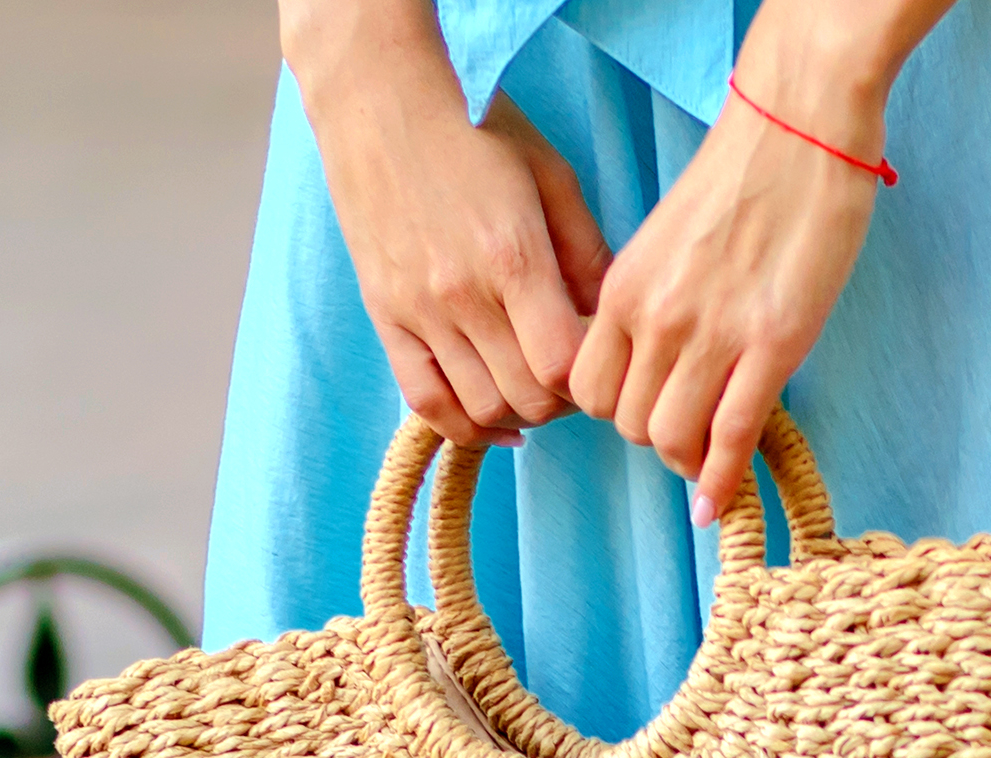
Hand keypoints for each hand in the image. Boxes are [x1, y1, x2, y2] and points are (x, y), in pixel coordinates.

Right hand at [292, 4, 609, 446]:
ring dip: (520, 412)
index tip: (604, 358)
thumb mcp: (552, 176)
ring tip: (537, 385)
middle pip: (528, 398)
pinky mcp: (385, 315)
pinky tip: (498, 420)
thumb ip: (588, 256)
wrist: (379, 99)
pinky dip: (465, 426)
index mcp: (512, 259)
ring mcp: (417, 311)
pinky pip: (424, 402)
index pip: (563, 367)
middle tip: (577, 374)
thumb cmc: (475, 127)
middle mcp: (461, 296)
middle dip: (565, 400)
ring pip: (480, 408)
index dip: (593, 378)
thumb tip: (611, 322)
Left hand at [566, 36, 891, 511]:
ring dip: (688, 460)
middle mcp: (656, 317)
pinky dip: (724, 479)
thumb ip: (649, 300)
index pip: (588, 388)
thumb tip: (652, 359)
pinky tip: (723, 499)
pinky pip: (733, 437)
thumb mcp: (666, 240)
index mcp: (624, 287)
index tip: (644, 407)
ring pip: (672, 440)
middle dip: (654, 437)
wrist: (798, 130)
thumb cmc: (739, 177)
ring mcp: (713, 336)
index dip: (614, 411)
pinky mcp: (772, 347)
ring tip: (708, 454)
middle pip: (628, 423)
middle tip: (686, 429)